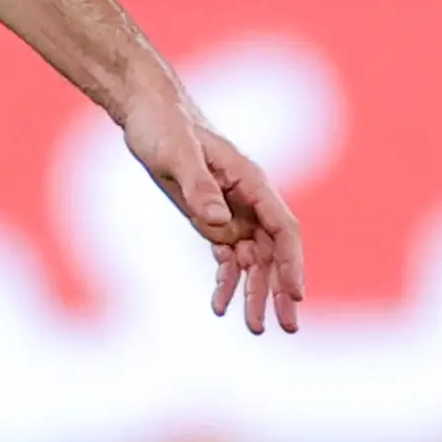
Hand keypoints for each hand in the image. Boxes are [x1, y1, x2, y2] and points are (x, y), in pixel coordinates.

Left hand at [116, 79, 305, 334]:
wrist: (146, 113)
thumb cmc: (164, 126)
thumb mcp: (177, 154)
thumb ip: (198, 186)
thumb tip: (219, 224)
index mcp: (252, 182)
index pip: (284, 229)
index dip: (292, 263)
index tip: (295, 295)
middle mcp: (248, 200)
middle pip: (275, 251)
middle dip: (281, 289)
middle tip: (288, 327)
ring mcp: (232, 211)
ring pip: (253, 260)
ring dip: (255, 293)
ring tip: (255, 329)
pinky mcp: (211, 218)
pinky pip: (227, 256)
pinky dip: (226, 281)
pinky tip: (219, 306)